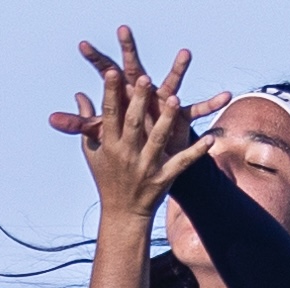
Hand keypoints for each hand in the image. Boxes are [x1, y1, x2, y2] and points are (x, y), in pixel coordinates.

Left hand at [49, 26, 228, 147]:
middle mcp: (142, 91)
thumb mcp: (100, 134)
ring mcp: (162, 101)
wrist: (147, 157)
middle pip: (134, 67)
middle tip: (122, 30)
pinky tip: (226, 96)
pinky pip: (197, 109)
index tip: (81, 45)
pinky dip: (211, 104)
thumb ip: (79, 124)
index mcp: (122, 94)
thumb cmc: (123, 140)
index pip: (106, 73)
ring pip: (170, 81)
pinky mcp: (179, 116)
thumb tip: (51, 120)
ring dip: (177, 68)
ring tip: (185, 53)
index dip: (95, 60)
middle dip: (128, 49)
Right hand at [79, 59, 211, 219]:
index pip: (109, 116)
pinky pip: (182, 162)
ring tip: (174, 99)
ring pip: (157, 140)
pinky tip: (209, 139)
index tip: (112, 72)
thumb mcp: (93, 152)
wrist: (122, 214)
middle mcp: (126, 155)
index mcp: (110, 146)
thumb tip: (80, 95)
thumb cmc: (107, 179)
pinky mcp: (163, 178)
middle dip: (138, 101)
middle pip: (133, 124)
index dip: (111, 94)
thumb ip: (86, 123)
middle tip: (145, 78)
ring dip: (166, 120)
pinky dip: (196, 152)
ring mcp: (146, 167)